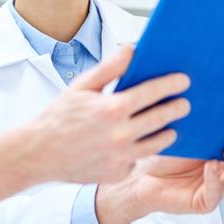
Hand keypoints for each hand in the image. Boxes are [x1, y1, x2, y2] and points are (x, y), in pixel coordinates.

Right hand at [0, 45, 191, 205]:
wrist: (40, 153)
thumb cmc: (59, 117)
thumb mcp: (82, 87)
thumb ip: (109, 68)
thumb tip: (132, 49)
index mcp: (112, 108)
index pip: (152, 92)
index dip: (172, 85)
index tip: (183, 81)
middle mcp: (120, 134)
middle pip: (162, 118)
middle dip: (177, 108)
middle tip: (184, 103)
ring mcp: (121, 157)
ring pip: (158, 142)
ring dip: (167, 132)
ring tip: (169, 125)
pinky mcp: (118, 173)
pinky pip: (139, 159)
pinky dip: (141, 150)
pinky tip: (142, 143)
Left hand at [94, 118, 223, 223]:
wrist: (140, 179)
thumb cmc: (159, 156)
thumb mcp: (177, 132)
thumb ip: (192, 119)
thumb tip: (196, 89)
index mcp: (219, 152)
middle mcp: (221, 169)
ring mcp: (215, 186)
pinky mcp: (204, 201)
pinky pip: (215, 191)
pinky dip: (214, 178)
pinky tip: (210, 165)